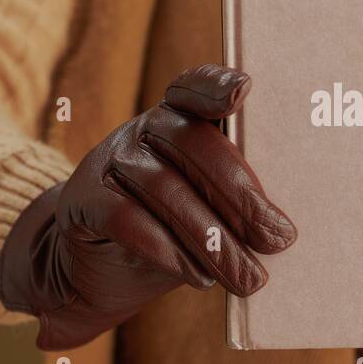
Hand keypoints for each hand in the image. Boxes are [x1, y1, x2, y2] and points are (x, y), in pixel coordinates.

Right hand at [0, 64, 296, 349]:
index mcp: (178, 118)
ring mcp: (110, 161)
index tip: (244, 90)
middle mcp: (143, 130)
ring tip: (247, 277)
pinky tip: (198, 275)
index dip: (215, 86)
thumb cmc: (170, 230)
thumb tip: (279, 230)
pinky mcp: (83, 200)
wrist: (96, 265)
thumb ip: (233, 201)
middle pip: (192, 144)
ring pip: (165, 190)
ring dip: (213, 240)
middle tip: (277, 239)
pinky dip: (166, 249)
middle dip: (241, 197)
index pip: (193, 88)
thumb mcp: (205, 208)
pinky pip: (125, 218)